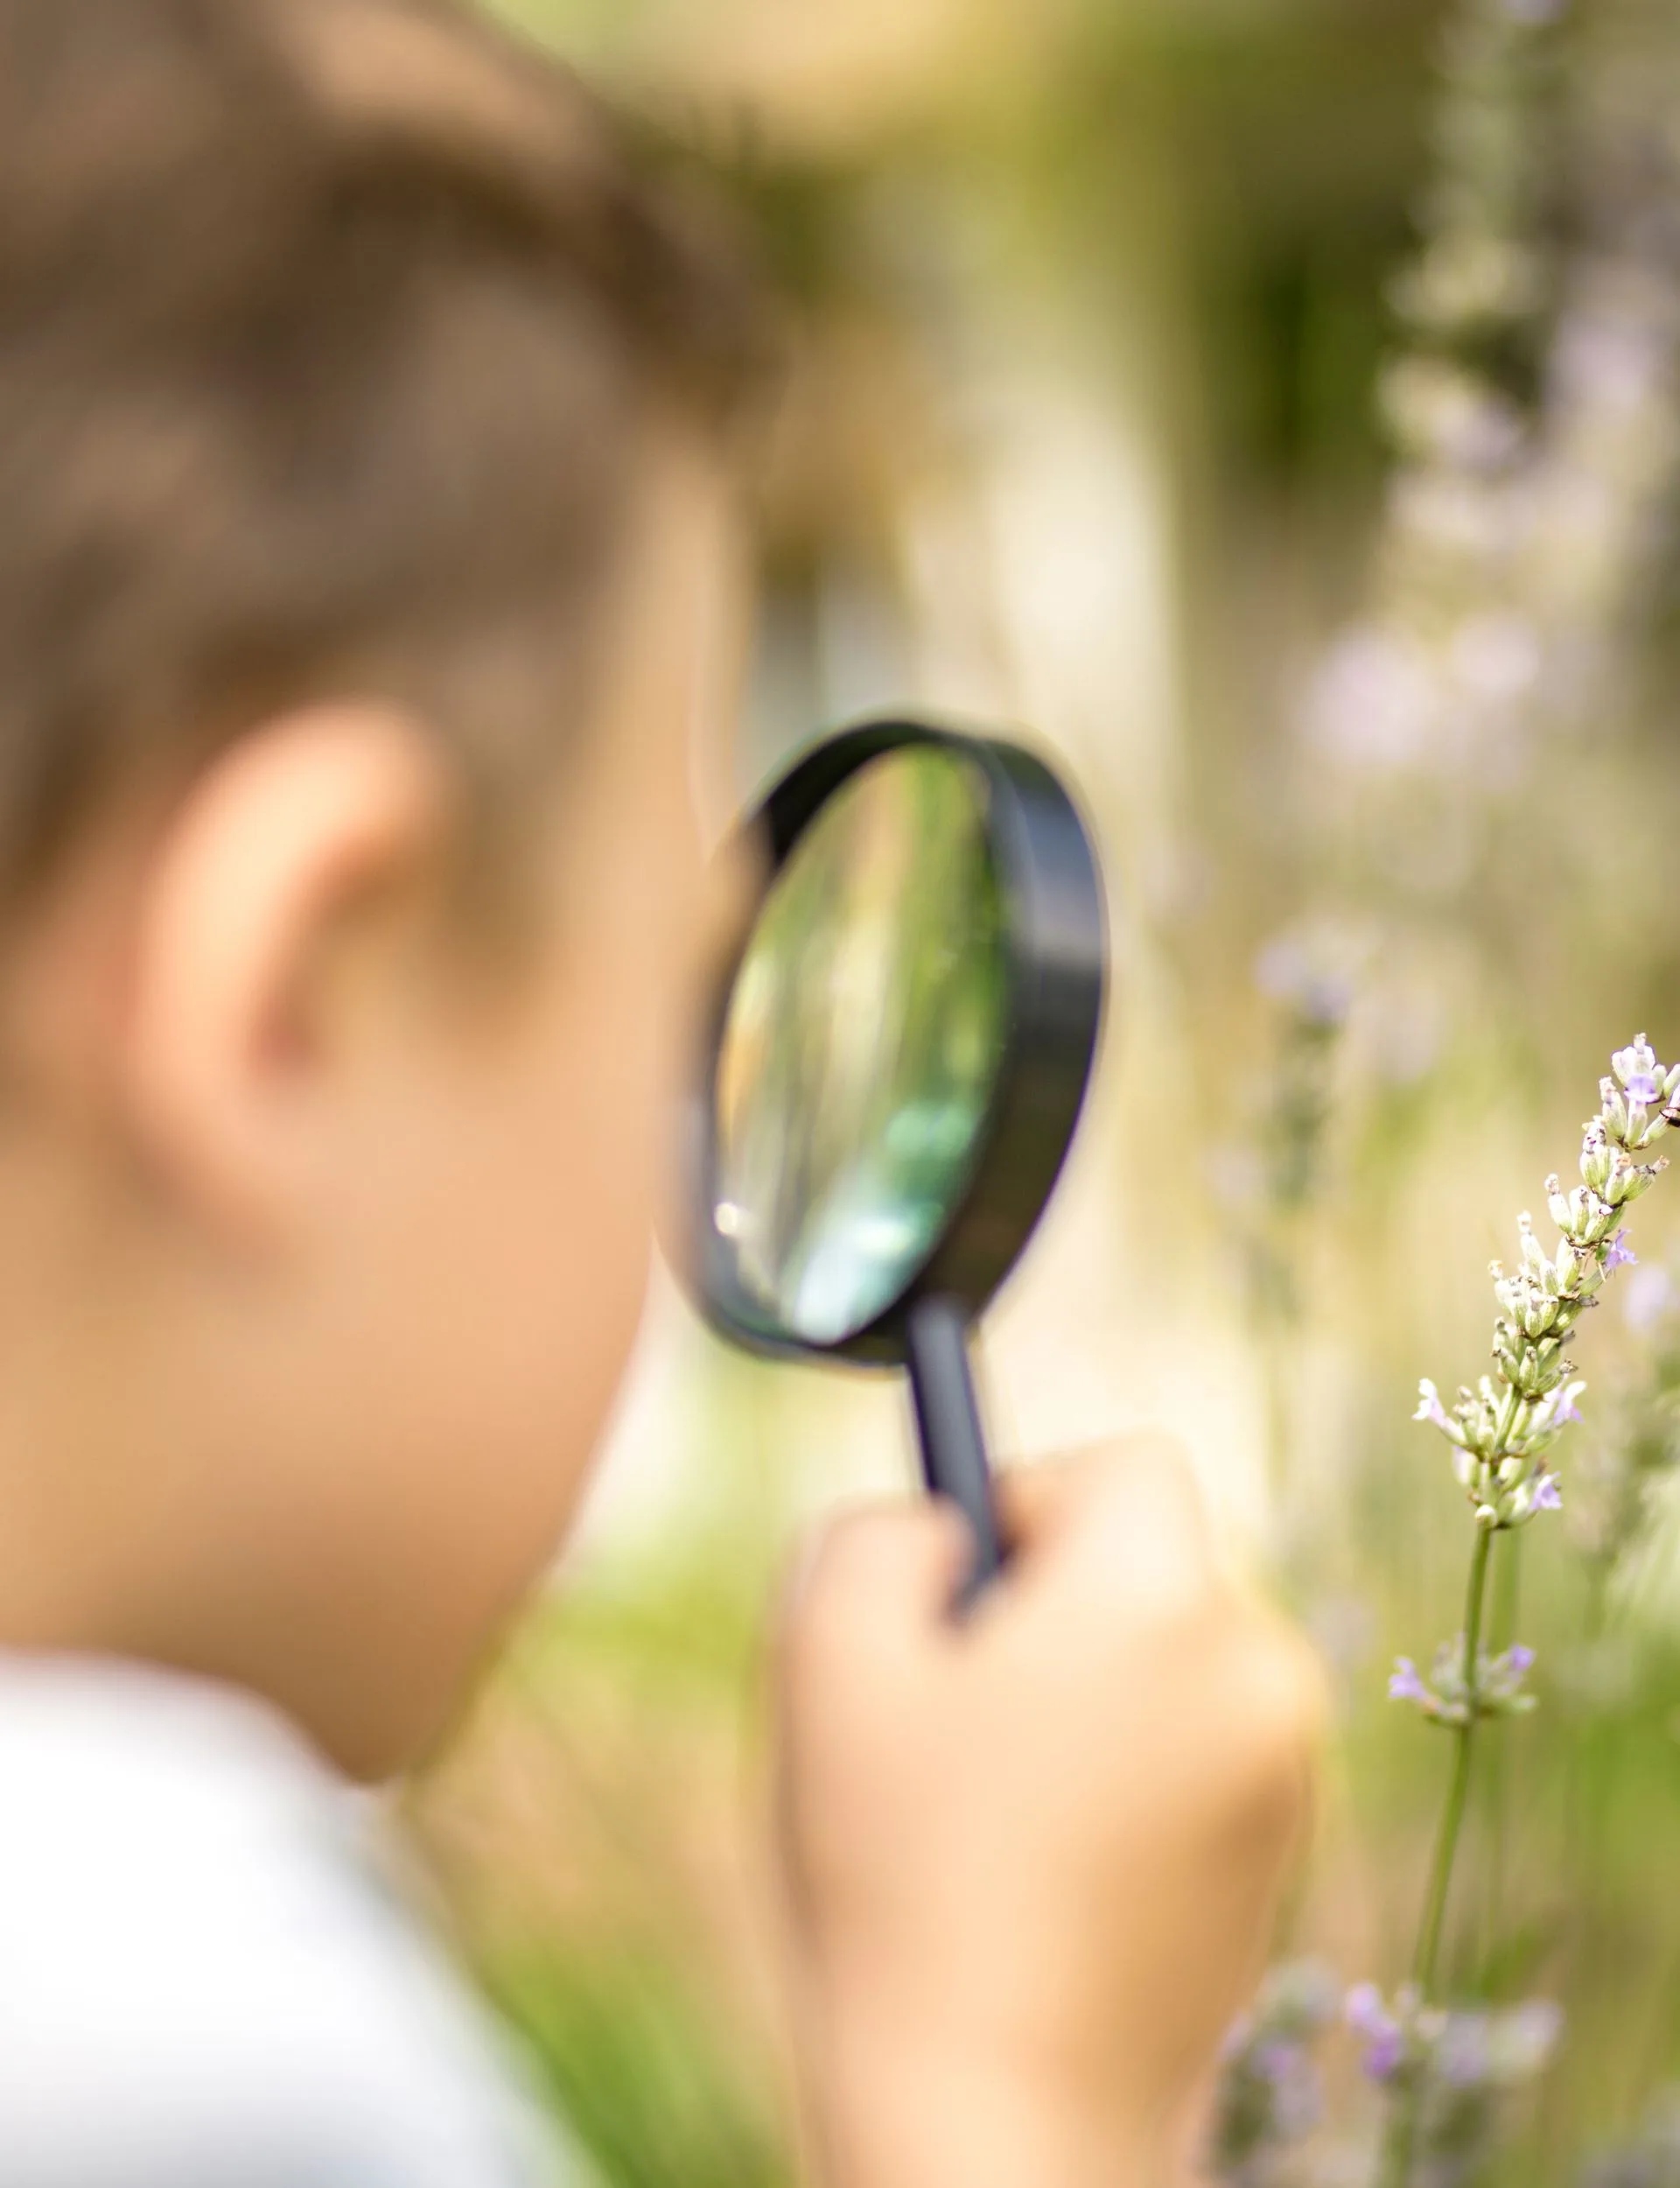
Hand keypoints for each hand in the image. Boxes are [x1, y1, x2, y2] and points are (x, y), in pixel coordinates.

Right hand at [775, 1438, 1323, 2187]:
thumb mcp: (829, 1660)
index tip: (966, 1587)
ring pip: (1169, 1660)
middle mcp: (1257, 1670)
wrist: (999, 2122)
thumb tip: (941, 1521)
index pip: (1126, 1462)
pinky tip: (1049, 1868)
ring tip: (999, 1808)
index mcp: (1160, 1601)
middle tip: (962, 1708)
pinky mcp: (1281, 1861)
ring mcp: (1286, 1775)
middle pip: (1150, 1562)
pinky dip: (1130, 1773)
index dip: (1029, 1497)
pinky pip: (1198, 1751)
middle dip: (1055, 1606)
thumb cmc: (904, 1887)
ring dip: (1090, 1692)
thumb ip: (877, 1534)